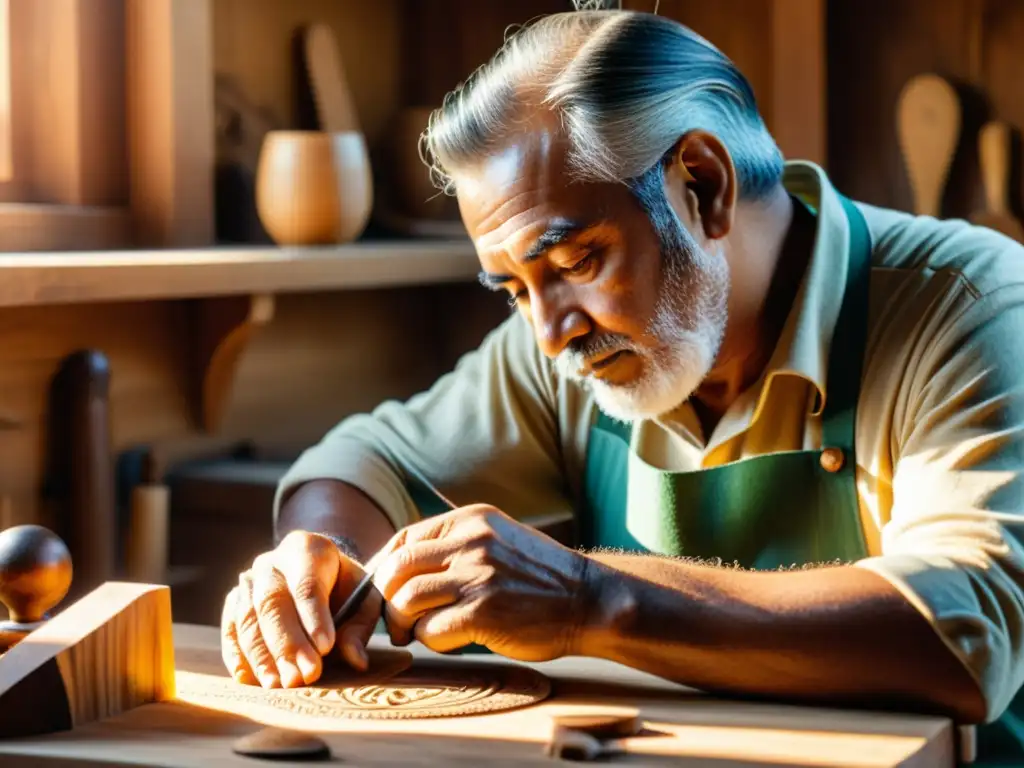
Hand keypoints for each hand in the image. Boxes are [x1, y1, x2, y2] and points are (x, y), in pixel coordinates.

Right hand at [220, 530, 381, 687]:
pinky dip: (238, 655)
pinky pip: (230, 629)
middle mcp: (271, 563)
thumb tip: (356, 661)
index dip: (314, 616)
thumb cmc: (344, 589)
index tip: (326, 647)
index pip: (307, 584)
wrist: (316, 574)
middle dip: (288, 643)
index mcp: (307, 550)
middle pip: (272, 602)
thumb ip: (360, 628)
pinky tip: (250, 680)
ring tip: (279, 685)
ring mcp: (248, 581)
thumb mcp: (363, 600)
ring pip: (247, 618)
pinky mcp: (233, 602)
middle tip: (303, 676)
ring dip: (262, 655)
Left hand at [371, 505, 591, 660]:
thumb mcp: (499, 540)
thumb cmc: (542, 579)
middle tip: (396, 621)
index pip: (404, 538)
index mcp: (471, 520)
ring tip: (417, 633)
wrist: (591, 601)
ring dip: (403, 623)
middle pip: (397, 569)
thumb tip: (403, 571)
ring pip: (406, 600)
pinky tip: (447, 641)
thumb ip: (457, 547)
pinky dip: (428, 641)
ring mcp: (477, 576)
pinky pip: (430, 631)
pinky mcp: (483, 613)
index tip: (386, 592)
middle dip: (387, 600)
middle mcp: (471, 542)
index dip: (385, 569)